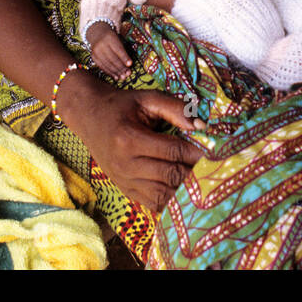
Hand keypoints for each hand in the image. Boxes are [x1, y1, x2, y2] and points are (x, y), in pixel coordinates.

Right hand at [62, 77, 206, 213]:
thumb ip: (174, 109)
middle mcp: (125, 164)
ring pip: (163, 194)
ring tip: (199, 177)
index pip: (172, 151)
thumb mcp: (146, 98)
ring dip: (184, 188)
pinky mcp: (124, 189)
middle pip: (170, 175)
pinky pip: (152, 203)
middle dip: (194, 171)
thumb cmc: (121, 105)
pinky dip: (170, 199)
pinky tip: (181, 189)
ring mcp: (123, 180)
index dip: (196, 152)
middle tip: (211, 165)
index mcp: (129, 139)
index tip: (213, 150)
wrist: (88, 115)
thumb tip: (201, 126)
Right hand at [86, 22, 130, 79]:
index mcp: (109, 37)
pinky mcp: (93, 57)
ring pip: (107, 64)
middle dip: (121, 67)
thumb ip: (123, 49)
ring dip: (116, 72)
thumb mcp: (117, 39)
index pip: (118, 49)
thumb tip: (129, 64)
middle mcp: (101, 44)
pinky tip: (116, 76)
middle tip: (128, 74)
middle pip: (112, 58)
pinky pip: (102, 66)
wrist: (97, 33)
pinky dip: (109, 72)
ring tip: (123, 77)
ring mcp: (96, 51)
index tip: (130, 64)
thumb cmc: (112, 37)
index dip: (124, 57)